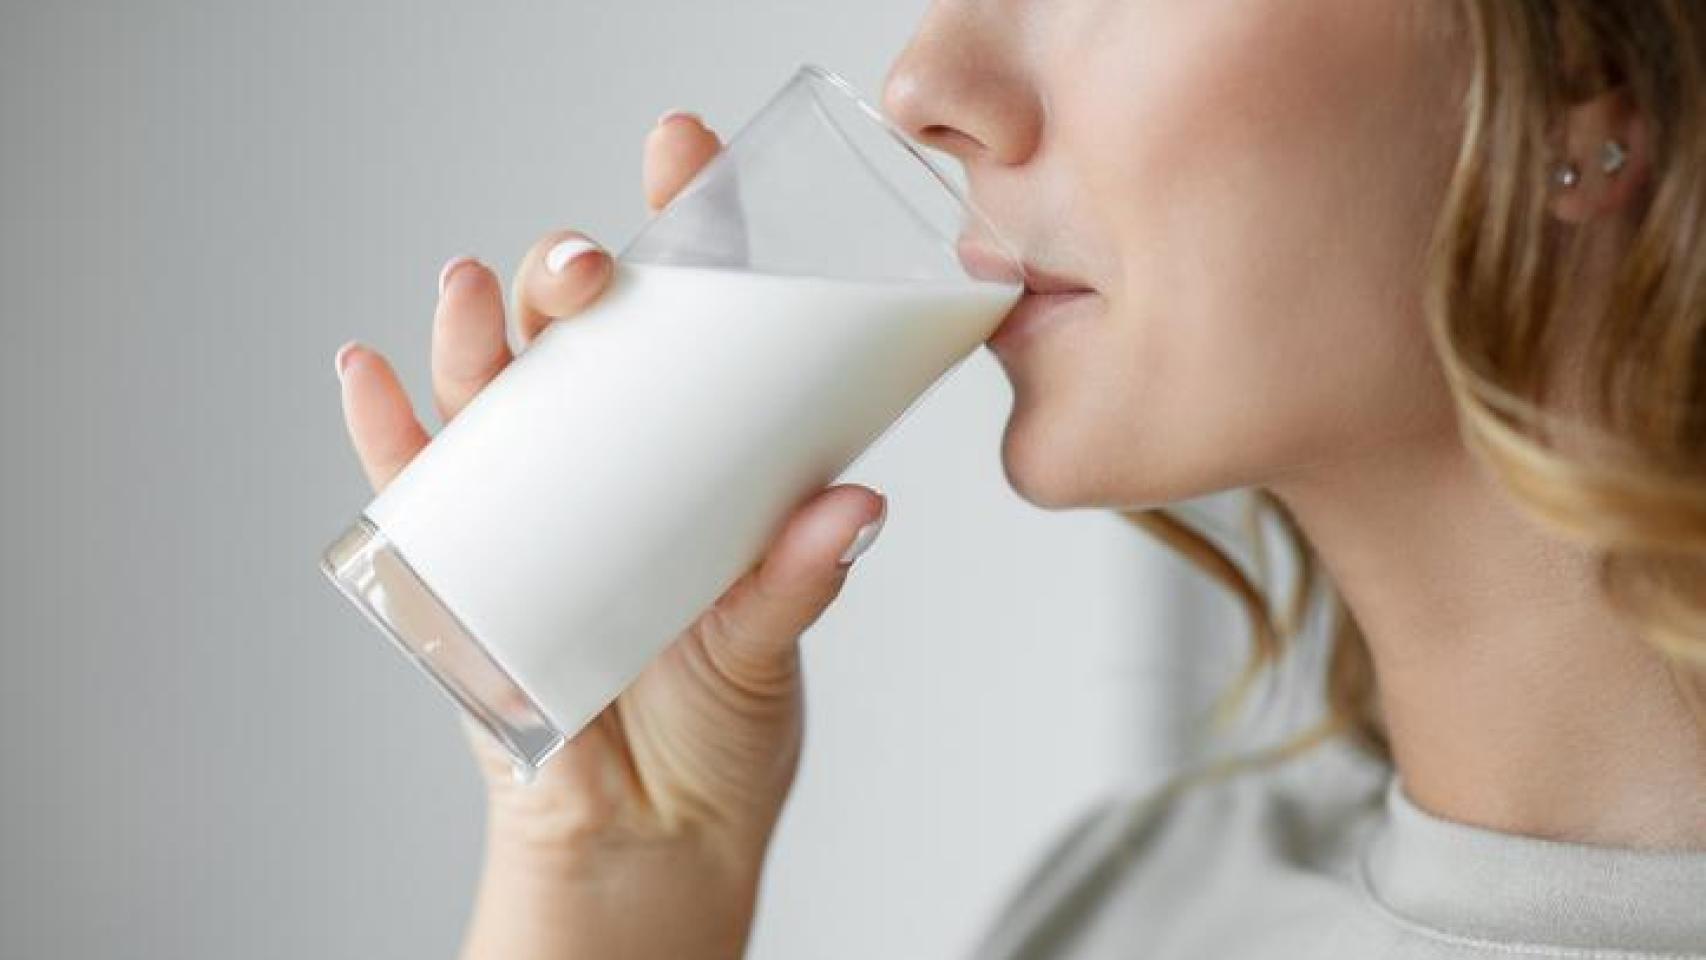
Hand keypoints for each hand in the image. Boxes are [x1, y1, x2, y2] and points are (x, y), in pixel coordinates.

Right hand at [333, 111, 886, 959]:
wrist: (649, 837)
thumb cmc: (718, 730)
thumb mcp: (766, 642)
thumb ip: (798, 578)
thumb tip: (855, 506)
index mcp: (689, 460)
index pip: (683, 321)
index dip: (680, 230)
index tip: (684, 159)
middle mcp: (606, 465)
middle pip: (569, 340)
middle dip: (566, 280)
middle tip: (587, 267)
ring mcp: (528, 509)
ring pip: (485, 394)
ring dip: (468, 333)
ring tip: (470, 289)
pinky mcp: (458, 571)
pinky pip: (411, 490)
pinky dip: (383, 432)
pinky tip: (364, 372)